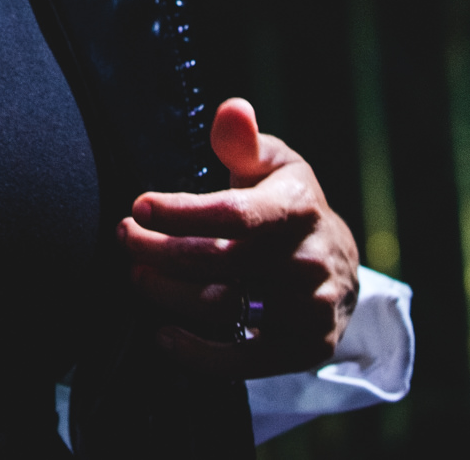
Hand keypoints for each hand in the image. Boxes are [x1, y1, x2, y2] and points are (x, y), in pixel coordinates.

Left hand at [118, 98, 360, 379]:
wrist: (342, 267)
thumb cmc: (288, 207)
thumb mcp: (274, 165)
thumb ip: (243, 141)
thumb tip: (231, 109)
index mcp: (297, 208)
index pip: (233, 214)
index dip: (182, 212)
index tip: (140, 206)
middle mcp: (306, 260)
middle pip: (217, 262)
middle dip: (159, 251)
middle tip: (126, 238)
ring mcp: (308, 309)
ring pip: (221, 308)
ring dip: (167, 295)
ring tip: (139, 275)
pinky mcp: (304, 348)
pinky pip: (243, 360)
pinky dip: (197, 353)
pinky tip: (163, 334)